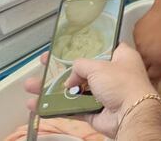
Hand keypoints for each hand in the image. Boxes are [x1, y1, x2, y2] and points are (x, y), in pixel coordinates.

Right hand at [25, 44, 156, 138]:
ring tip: (31, 86)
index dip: (83, 46)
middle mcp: (113, 74)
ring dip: (52, 89)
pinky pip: (72, 108)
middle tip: (43, 63)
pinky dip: (56, 107)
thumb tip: (71, 77)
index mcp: (121, 57)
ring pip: (74, 90)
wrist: (129, 114)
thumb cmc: (121, 83)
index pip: (101, 47)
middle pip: (82, 69)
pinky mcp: (94, 111)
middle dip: (60, 68)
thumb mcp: (99, 66)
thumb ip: (80, 66)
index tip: (67, 45)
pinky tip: (38, 105)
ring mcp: (103, 94)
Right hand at [133, 0, 160, 80]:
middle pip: (143, 68)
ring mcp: (140, 44)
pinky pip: (137, 42)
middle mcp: (148, 55)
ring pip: (139, 55)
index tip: (155, 77)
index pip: (152, 78)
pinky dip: (143, 40)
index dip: (154, 77)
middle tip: (156, 59)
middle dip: (148, 66)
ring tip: (156, 42)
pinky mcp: (135, 32)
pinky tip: (152, 32)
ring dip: (145, 53)